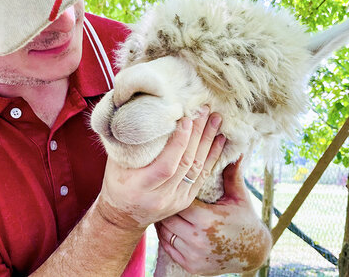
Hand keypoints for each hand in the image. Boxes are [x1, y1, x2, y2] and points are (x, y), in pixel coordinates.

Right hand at [97, 107, 226, 230]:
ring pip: (197, 169)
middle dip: (197, 135)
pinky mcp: (185, 200)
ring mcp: (175, 200)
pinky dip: (212, 156)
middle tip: (204, 111)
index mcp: (140, 187)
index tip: (186, 119)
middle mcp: (160, 197)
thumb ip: (130, 144)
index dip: (179, 142)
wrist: (123, 216)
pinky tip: (219, 140)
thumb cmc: (116, 183)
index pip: (167, 165)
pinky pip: (202, 176)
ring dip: (208, 142)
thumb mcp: (115, 164)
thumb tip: (140, 113)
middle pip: (185, 163)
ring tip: (215, 119)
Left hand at [156, 157, 271, 274]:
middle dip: (166, 206)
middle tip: (162, 194)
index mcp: (208, 220)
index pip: (178, 202)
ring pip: (165, 233)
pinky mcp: (191, 266)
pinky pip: (168, 248)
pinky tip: (169, 225)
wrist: (252, 252)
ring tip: (163, 207)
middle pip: (168, 218)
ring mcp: (193, 256)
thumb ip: (231, 173)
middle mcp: (198, 240)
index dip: (174, 192)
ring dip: (163, 221)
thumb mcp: (239, 196)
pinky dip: (166, 237)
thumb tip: (235, 148)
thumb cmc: (244, 219)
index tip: (172, 184)